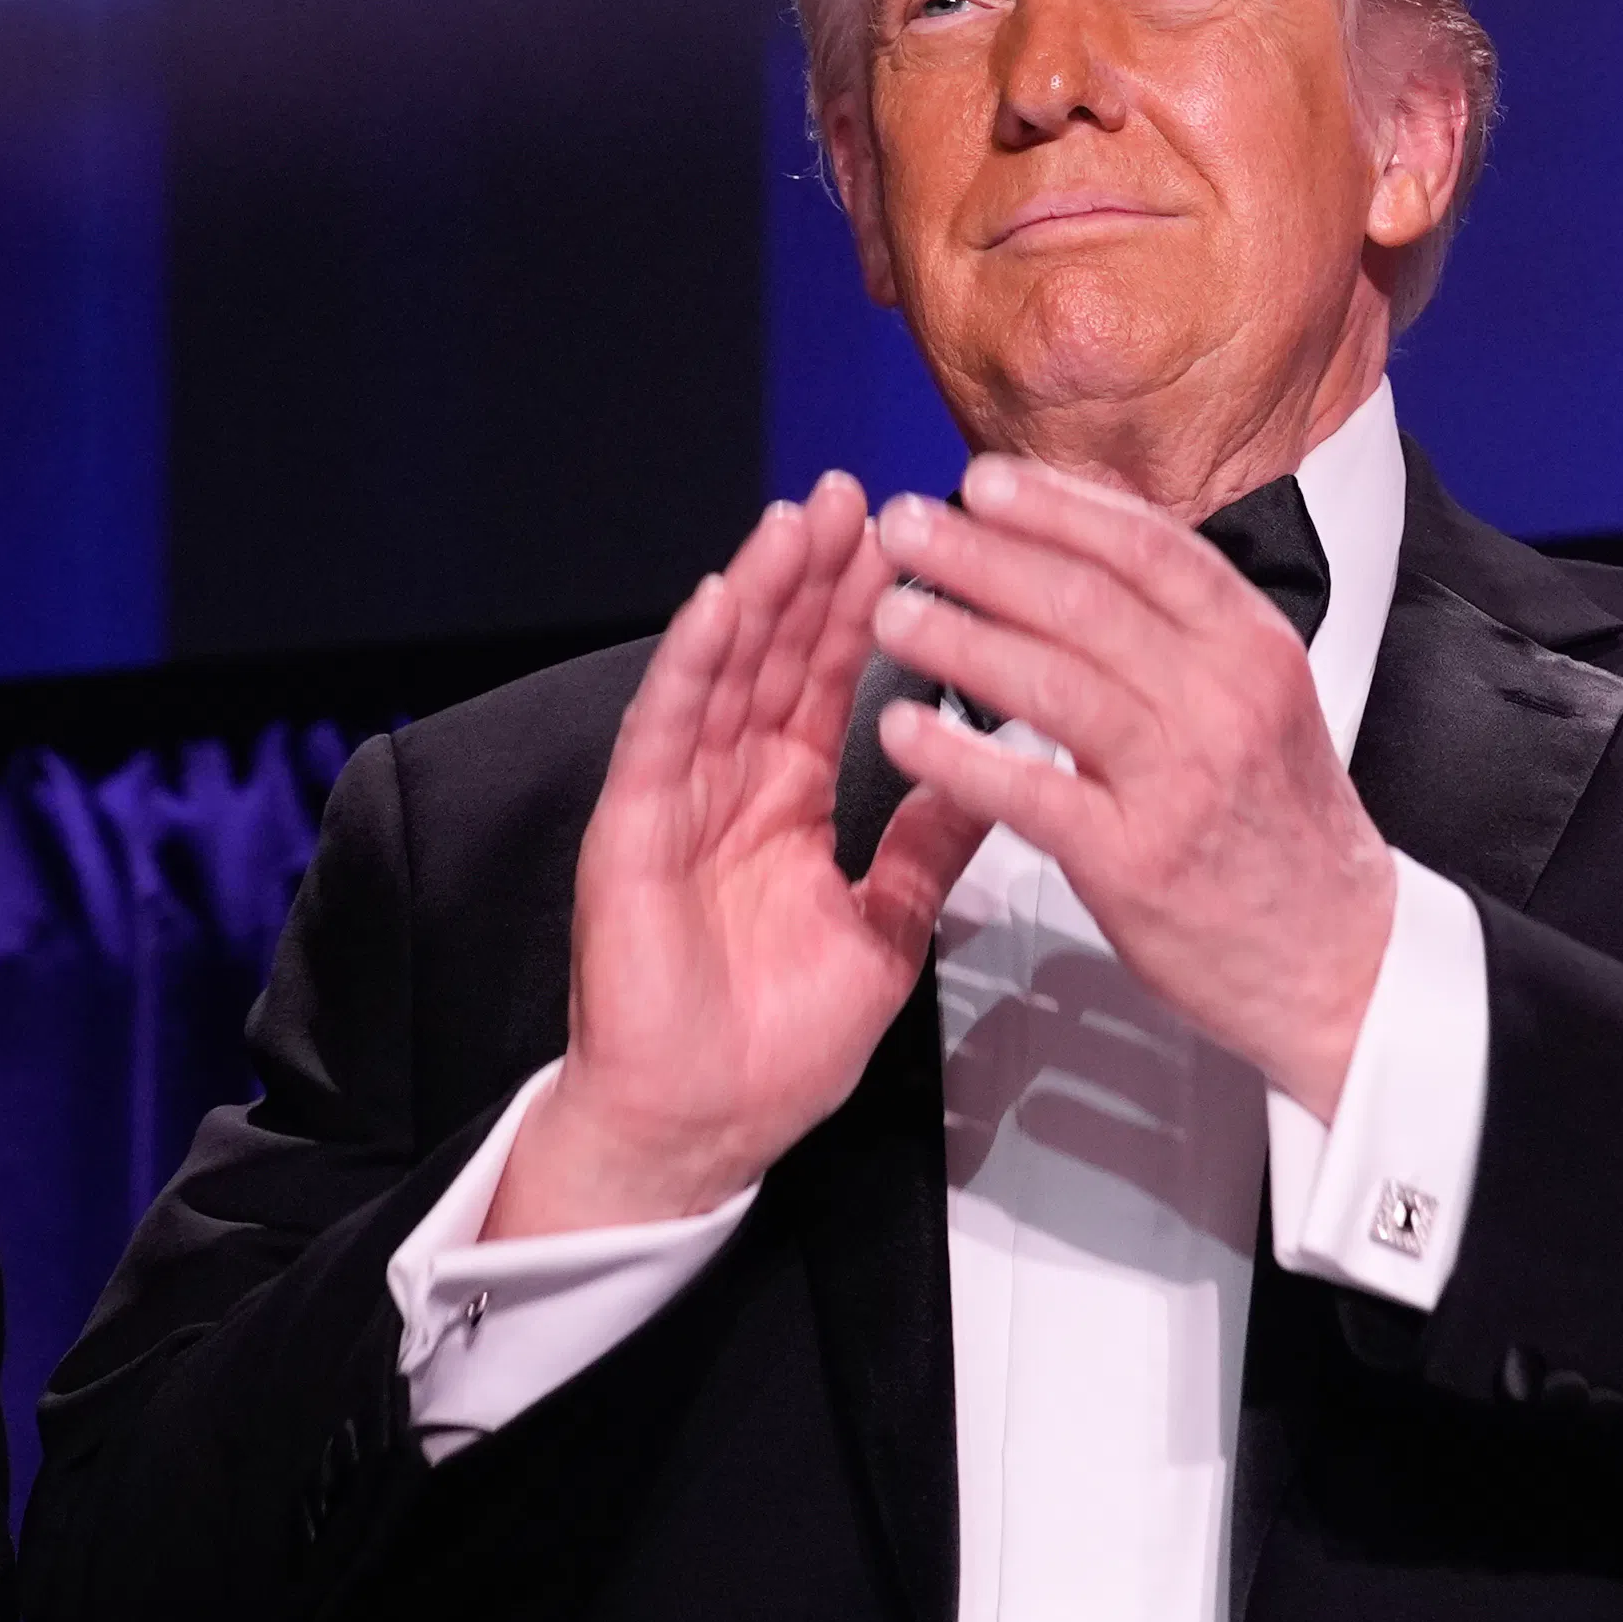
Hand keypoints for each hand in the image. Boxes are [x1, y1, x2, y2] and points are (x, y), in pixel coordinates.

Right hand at [489, 473, 992, 1237]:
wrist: (705, 1128)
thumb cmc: (777, 1048)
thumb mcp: (885, 933)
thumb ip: (928, 852)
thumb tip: (989, 779)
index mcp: (785, 804)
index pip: (827, 683)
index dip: (861, 609)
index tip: (904, 539)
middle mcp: (728, 786)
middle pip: (775, 657)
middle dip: (813, 574)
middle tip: (853, 493)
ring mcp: (676, 802)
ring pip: (720, 674)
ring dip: (758, 594)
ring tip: (796, 520)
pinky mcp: (633, 832)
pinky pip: (663, 734)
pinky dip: (689, 667)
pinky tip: (719, 603)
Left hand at [864, 457, 1395, 1117]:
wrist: (1336, 956)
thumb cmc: (1280, 825)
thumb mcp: (1259, 697)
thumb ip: (1180, 628)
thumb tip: (1077, 544)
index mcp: (1252, 647)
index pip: (1144, 547)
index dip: (1054, 507)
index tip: (981, 481)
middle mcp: (1222, 700)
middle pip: (1084, 601)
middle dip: (980, 555)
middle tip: (906, 528)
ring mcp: (1181, 780)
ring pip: (1051, 682)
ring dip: (956, 637)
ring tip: (889, 613)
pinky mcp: (1136, 859)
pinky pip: (1028, 792)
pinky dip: (956, 757)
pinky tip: (902, 731)